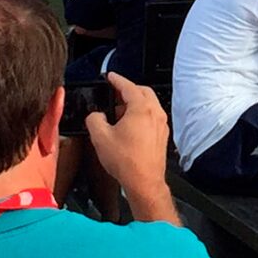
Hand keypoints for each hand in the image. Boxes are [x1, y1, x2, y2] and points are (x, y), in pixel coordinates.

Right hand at [86, 72, 169, 197]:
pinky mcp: (162, 135)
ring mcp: (162, 124)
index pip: (129, 87)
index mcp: (142, 109)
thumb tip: (96, 116)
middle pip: (143, 92)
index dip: (117, 80)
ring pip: (150, 104)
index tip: (111, 76)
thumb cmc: (126, 161)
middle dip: (128, 89)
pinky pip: (152, 116)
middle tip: (114, 92)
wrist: (144, 181)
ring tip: (118, 111)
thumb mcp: (100, 137)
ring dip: (135, 103)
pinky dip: (141, 114)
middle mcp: (156, 113)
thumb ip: (94, 119)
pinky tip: (128, 125)